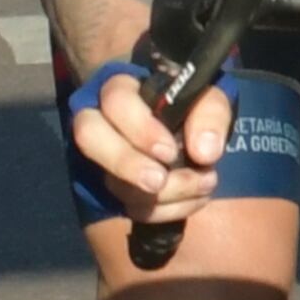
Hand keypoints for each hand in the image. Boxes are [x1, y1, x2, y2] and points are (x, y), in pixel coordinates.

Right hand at [68, 66, 230, 225]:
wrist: (195, 136)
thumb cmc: (195, 107)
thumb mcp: (209, 99)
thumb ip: (210, 114)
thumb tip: (204, 152)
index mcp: (123, 89)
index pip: (115, 100)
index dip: (139, 129)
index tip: (169, 151)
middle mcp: (102, 120)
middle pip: (88, 136)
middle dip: (126, 163)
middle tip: (158, 181)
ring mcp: (104, 159)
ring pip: (112, 181)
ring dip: (162, 194)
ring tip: (205, 184)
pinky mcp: (115, 190)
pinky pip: (129, 208)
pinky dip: (167, 210)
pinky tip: (197, 198)